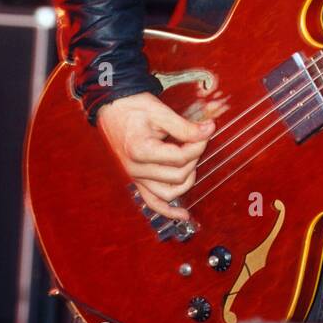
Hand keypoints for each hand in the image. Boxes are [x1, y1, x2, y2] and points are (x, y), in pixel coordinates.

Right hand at [96, 92, 215, 220]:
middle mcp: (135, 169)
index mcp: (140, 151)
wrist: (113, 108)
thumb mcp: (161, 112)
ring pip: (168, 193)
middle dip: (194, 158)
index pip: (180, 158)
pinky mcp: (137, 181)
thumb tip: (209, 130)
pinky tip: (184, 215)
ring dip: (186, 180)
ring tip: (192, 162)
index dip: (198, 145)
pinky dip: (168, 211)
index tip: (205, 130)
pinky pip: (152, 203)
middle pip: (178, 176)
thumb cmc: (134, 107)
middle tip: (198, 140)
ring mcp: (135, 178)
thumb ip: (185, 127)